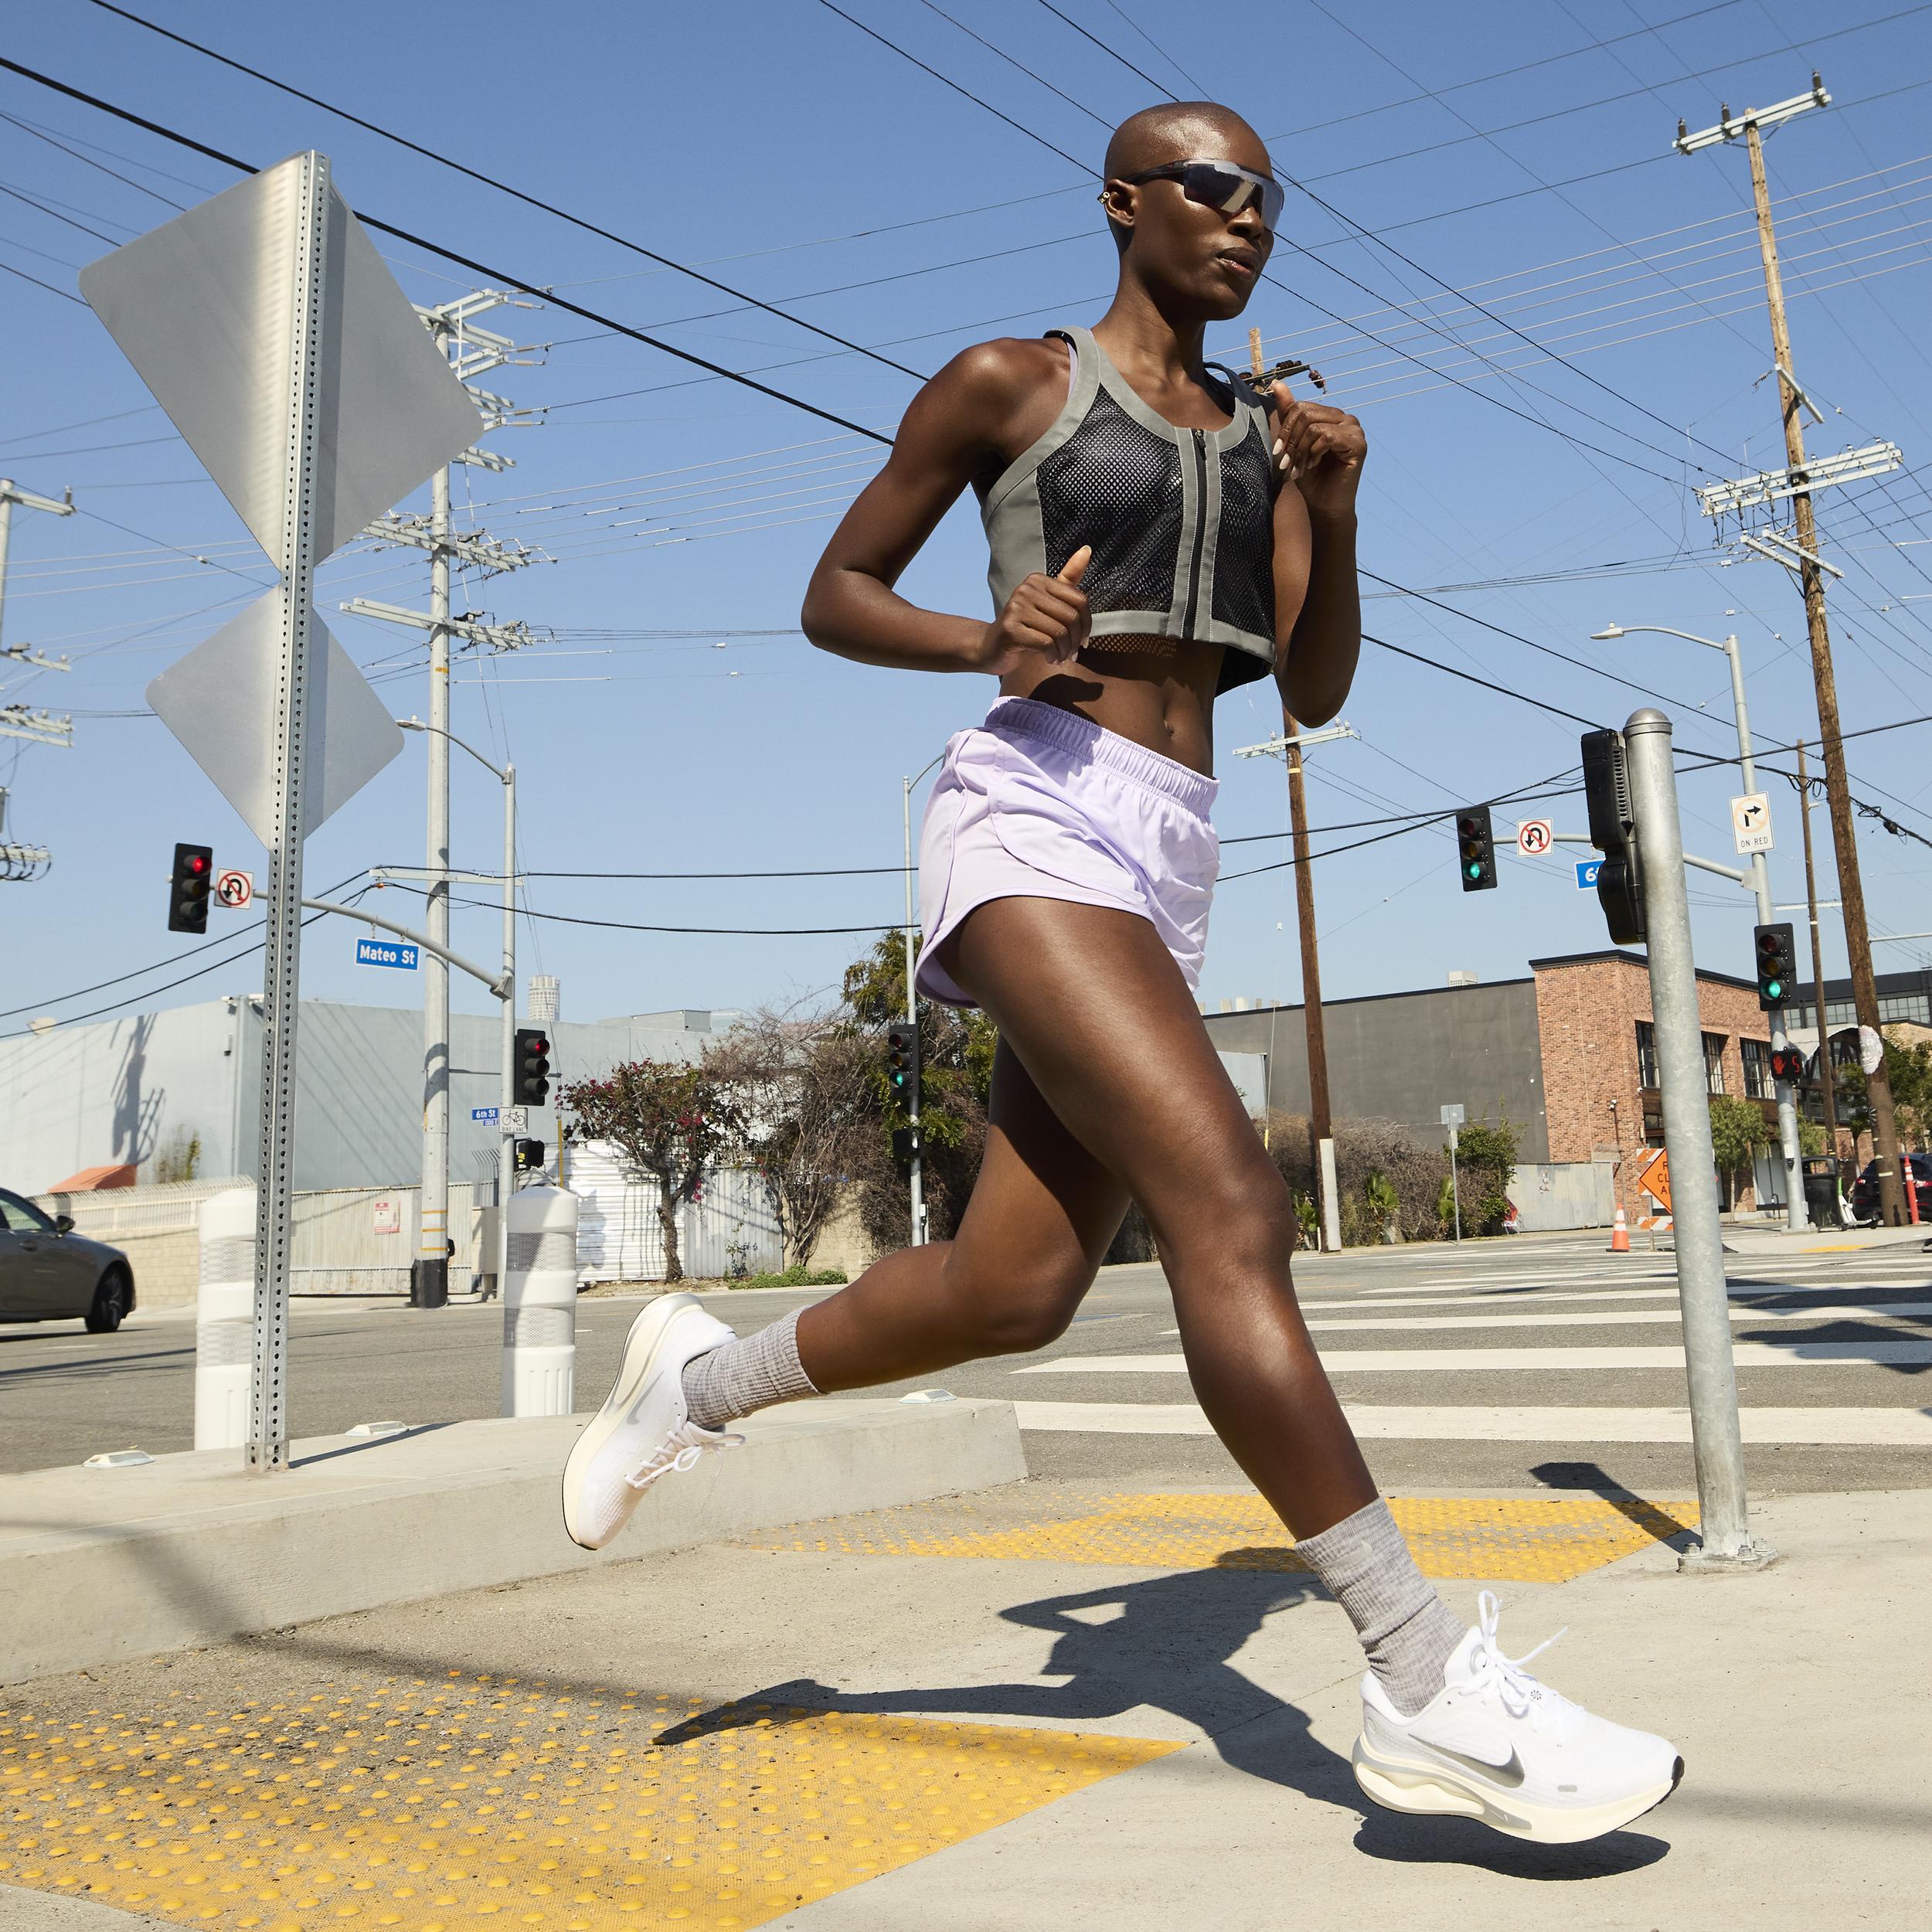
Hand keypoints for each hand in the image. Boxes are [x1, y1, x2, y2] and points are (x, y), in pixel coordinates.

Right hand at [976, 544, 1091, 673]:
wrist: (992, 648)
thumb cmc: (1026, 627)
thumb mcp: (1048, 603)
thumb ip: (1068, 579)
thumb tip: (1087, 550)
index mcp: (1038, 580)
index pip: (1080, 600)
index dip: (1086, 624)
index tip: (1082, 640)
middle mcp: (1026, 590)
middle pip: (1071, 617)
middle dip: (1076, 640)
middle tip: (1071, 653)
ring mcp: (1016, 608)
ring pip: (1059, 632)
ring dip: (1065, 651)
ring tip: (1060, 657)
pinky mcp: (1010, 629)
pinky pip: (1046, 643)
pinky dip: (1053, 655)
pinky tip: (1050, 659)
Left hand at [1271, 382, 1365, 519]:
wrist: (1323, 504)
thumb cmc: (1309, 477)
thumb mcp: (1294, 444)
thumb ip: (1288, 414)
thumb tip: (1277, 384)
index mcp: (1330, 416)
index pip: (1300, 407)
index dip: (1285, 429)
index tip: (1279, 453)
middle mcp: (1345, 418)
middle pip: (1305, 414)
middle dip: (1291, 441)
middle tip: (1287, 464)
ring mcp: (1354, 429)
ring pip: (1313, 426)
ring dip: (1300, 451)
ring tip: (1300, 468)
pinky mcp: (1359, 444)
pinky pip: (1327, 436)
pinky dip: (1314, 452)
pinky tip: (1313, 465)